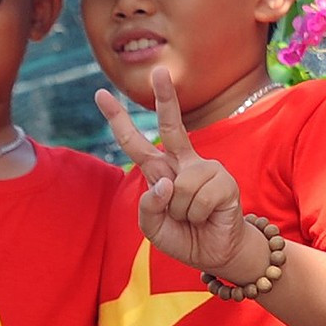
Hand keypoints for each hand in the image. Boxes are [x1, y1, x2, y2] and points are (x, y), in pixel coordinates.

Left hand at [95, 67, 256, 279]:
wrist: (218, 254)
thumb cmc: (185, 237)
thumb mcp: (153, 228)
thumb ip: (148, 208)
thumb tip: (164, 182)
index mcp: (161, 171)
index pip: (136, 143)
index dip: (118, 120)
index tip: (101, 95)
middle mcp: (183, 163)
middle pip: (171, 125)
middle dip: (166, 97)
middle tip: (159, 71)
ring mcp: (205, 169)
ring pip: (177, 187)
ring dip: (180, 212)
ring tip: (193, 217)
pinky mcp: (224, 181)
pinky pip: (196, 198)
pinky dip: (197, 215)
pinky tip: (208, 216)